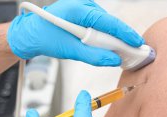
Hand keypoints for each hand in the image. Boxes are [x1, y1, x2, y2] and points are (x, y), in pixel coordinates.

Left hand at [7, 0, 143, 64]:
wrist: (30, 34)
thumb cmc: (44, 38)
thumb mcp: (69, 51)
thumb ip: (93, 56)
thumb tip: (113, 60)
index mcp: (77, 9)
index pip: (107, 22)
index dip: (124, 33)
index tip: (137, 42)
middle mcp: (82, 4)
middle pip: (109, 23)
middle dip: (120, 38)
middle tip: (131, 52)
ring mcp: (83, 7)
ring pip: (105, 24)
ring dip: (110, 38)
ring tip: (117, 52)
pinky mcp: (83, 12)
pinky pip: (99, 24)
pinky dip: (103, 36)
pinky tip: (104, 46)